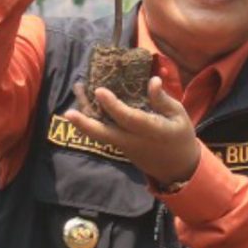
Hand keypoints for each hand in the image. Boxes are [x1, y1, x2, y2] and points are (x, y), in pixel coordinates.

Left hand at [60, 79, 202, 187]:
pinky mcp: (120, 147)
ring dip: (84, 122)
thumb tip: (153, 80)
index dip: (113, 105)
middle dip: (85, 124)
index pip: (129, 119)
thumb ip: (163, 100)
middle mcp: (134, 140)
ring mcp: (124, 146)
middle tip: (68, 113)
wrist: (177, 167)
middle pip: (105, 134)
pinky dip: (91, 123)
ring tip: (71, 104)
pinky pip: (103, 135)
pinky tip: (83, 108)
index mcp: (152, 131)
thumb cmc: (180, 136)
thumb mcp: (179, 115)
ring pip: (100, 135)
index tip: (99, 90)